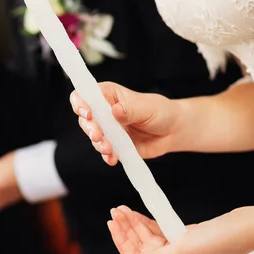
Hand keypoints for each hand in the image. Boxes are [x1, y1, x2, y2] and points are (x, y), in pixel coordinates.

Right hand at [70, 82, 186, 164]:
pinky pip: (104, 151)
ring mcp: (108, 129)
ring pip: (93, 136)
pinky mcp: (114, 144)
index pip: (85, 94)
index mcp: (109, 95)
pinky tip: (112, 159)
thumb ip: (130, 109)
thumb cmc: (160, 111)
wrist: (172, 131)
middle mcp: (104, 111)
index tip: (88, 114)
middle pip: (85, 118)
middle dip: (89, 128)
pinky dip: (107, 156)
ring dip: (98, 144)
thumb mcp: (147, 107)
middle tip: (98, 136)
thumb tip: (116, 110)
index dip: (81, 103)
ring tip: (109, 149)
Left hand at [108, 205, 253, 253]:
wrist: (244, 228)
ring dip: (134, 223)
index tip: (113, 224)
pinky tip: (137, 212)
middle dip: (126, 229)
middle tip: (114, 211)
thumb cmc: (219, 241)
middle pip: (140, 246)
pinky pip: (159, 229)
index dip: (122, 242)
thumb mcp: (184, 249)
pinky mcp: (183, 236)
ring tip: (121, 208)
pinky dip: (147, 221)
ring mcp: (178, 249)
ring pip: (148, 236)